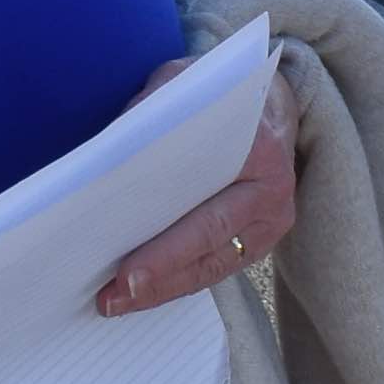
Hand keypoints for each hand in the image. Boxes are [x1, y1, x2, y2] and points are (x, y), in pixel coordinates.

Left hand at [94, 70, 297, 315]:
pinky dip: (178, 280)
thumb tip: (108, 151)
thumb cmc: (221, 92)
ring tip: (116, 302)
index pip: (207, 215)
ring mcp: (273, 222)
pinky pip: (217, 267)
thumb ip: (153, 109)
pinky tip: (143, 290)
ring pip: (213, 268)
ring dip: (163, 290)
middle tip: (111, 298)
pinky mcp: (262, 238)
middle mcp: (274, 194)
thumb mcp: (187, 82)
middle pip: (208, 250)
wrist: (276, 102)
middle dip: (156, 279)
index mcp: (260, 153)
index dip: (164, 250)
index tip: (125, 272)